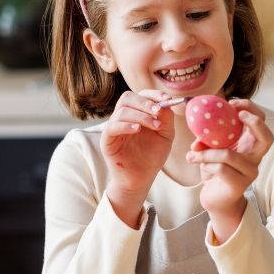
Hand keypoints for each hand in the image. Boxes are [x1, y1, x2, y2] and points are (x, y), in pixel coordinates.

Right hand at [102, 90, 173, 225]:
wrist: (141, 178)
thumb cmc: (152, 156)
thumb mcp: (165, 135)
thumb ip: (167, 118)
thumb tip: (165, 102)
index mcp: (137, 113)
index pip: (140, 95)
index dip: (153, 94)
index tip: (166, 99)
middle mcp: (123, 117)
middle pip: (128, 98)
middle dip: (145, 102)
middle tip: (158, 111)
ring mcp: (114, 127)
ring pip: (122, 111)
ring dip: (140, 115)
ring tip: (155, 125)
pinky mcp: (107, 140)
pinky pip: (112, 126)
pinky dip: (125, 125)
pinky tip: (137, 129)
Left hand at [187, 100, 272, 243]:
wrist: (215, 199)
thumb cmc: (215, 171)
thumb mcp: (211, 150)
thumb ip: (206, 140)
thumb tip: (198, 137)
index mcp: (250, 145)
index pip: (262, 122)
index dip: (252, 109)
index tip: (233, 103)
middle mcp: (255, 157)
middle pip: (267, 136)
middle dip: (254, 122)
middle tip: (237, 114)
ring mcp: (249, 172)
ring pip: (229, 154)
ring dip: (207, 152)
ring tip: (194, 152)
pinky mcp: (239, 184)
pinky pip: (220, 169)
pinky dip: (205, 164)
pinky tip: (198, 164)